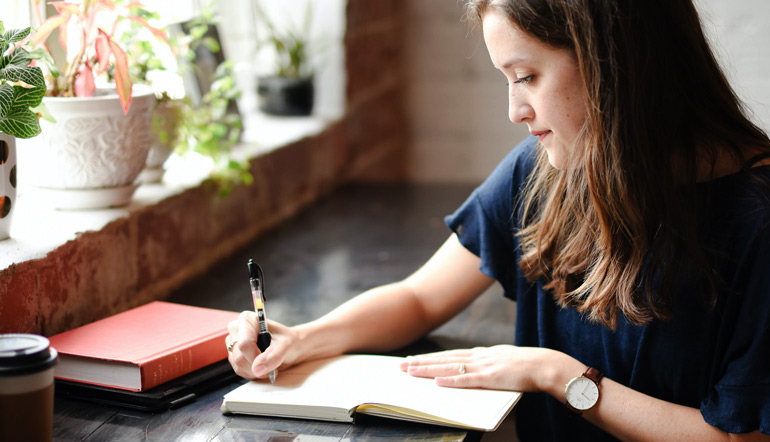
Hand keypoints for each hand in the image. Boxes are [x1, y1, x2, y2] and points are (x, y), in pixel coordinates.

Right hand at [226, 311, 297, 380]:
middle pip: (240, 356)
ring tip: (269, 365)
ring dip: (255, 371)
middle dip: (257, 365)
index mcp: (247, 319)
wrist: (289, 346)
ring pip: (238, 365)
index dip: (256, 357)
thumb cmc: (288, 341)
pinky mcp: (233, 354)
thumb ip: (273, 356)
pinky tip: (262, 367)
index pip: (244, 343)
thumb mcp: (286, 346)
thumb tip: (257, 369)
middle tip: (273, 364)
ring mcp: (233, 342)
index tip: (269, 361)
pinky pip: (239, 370)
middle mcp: (236, 329)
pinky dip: (252, 373)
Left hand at [399, 344, 564, 391]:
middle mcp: (479, 357)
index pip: (450, 355)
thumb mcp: (504, 360)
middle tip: (402, 365)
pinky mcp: (490, 378)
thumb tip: (477, 369)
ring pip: (450, 367)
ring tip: (411, 371)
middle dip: (422, 362)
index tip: (414, 359)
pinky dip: (450, 380)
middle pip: (444, 359)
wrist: (545, 365)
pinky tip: (437, 381)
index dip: (431, 358)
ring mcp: (483, 366)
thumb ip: (489, 364)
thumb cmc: (528, 366)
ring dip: (429, 369)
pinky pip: (466, 380)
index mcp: (482, 353)